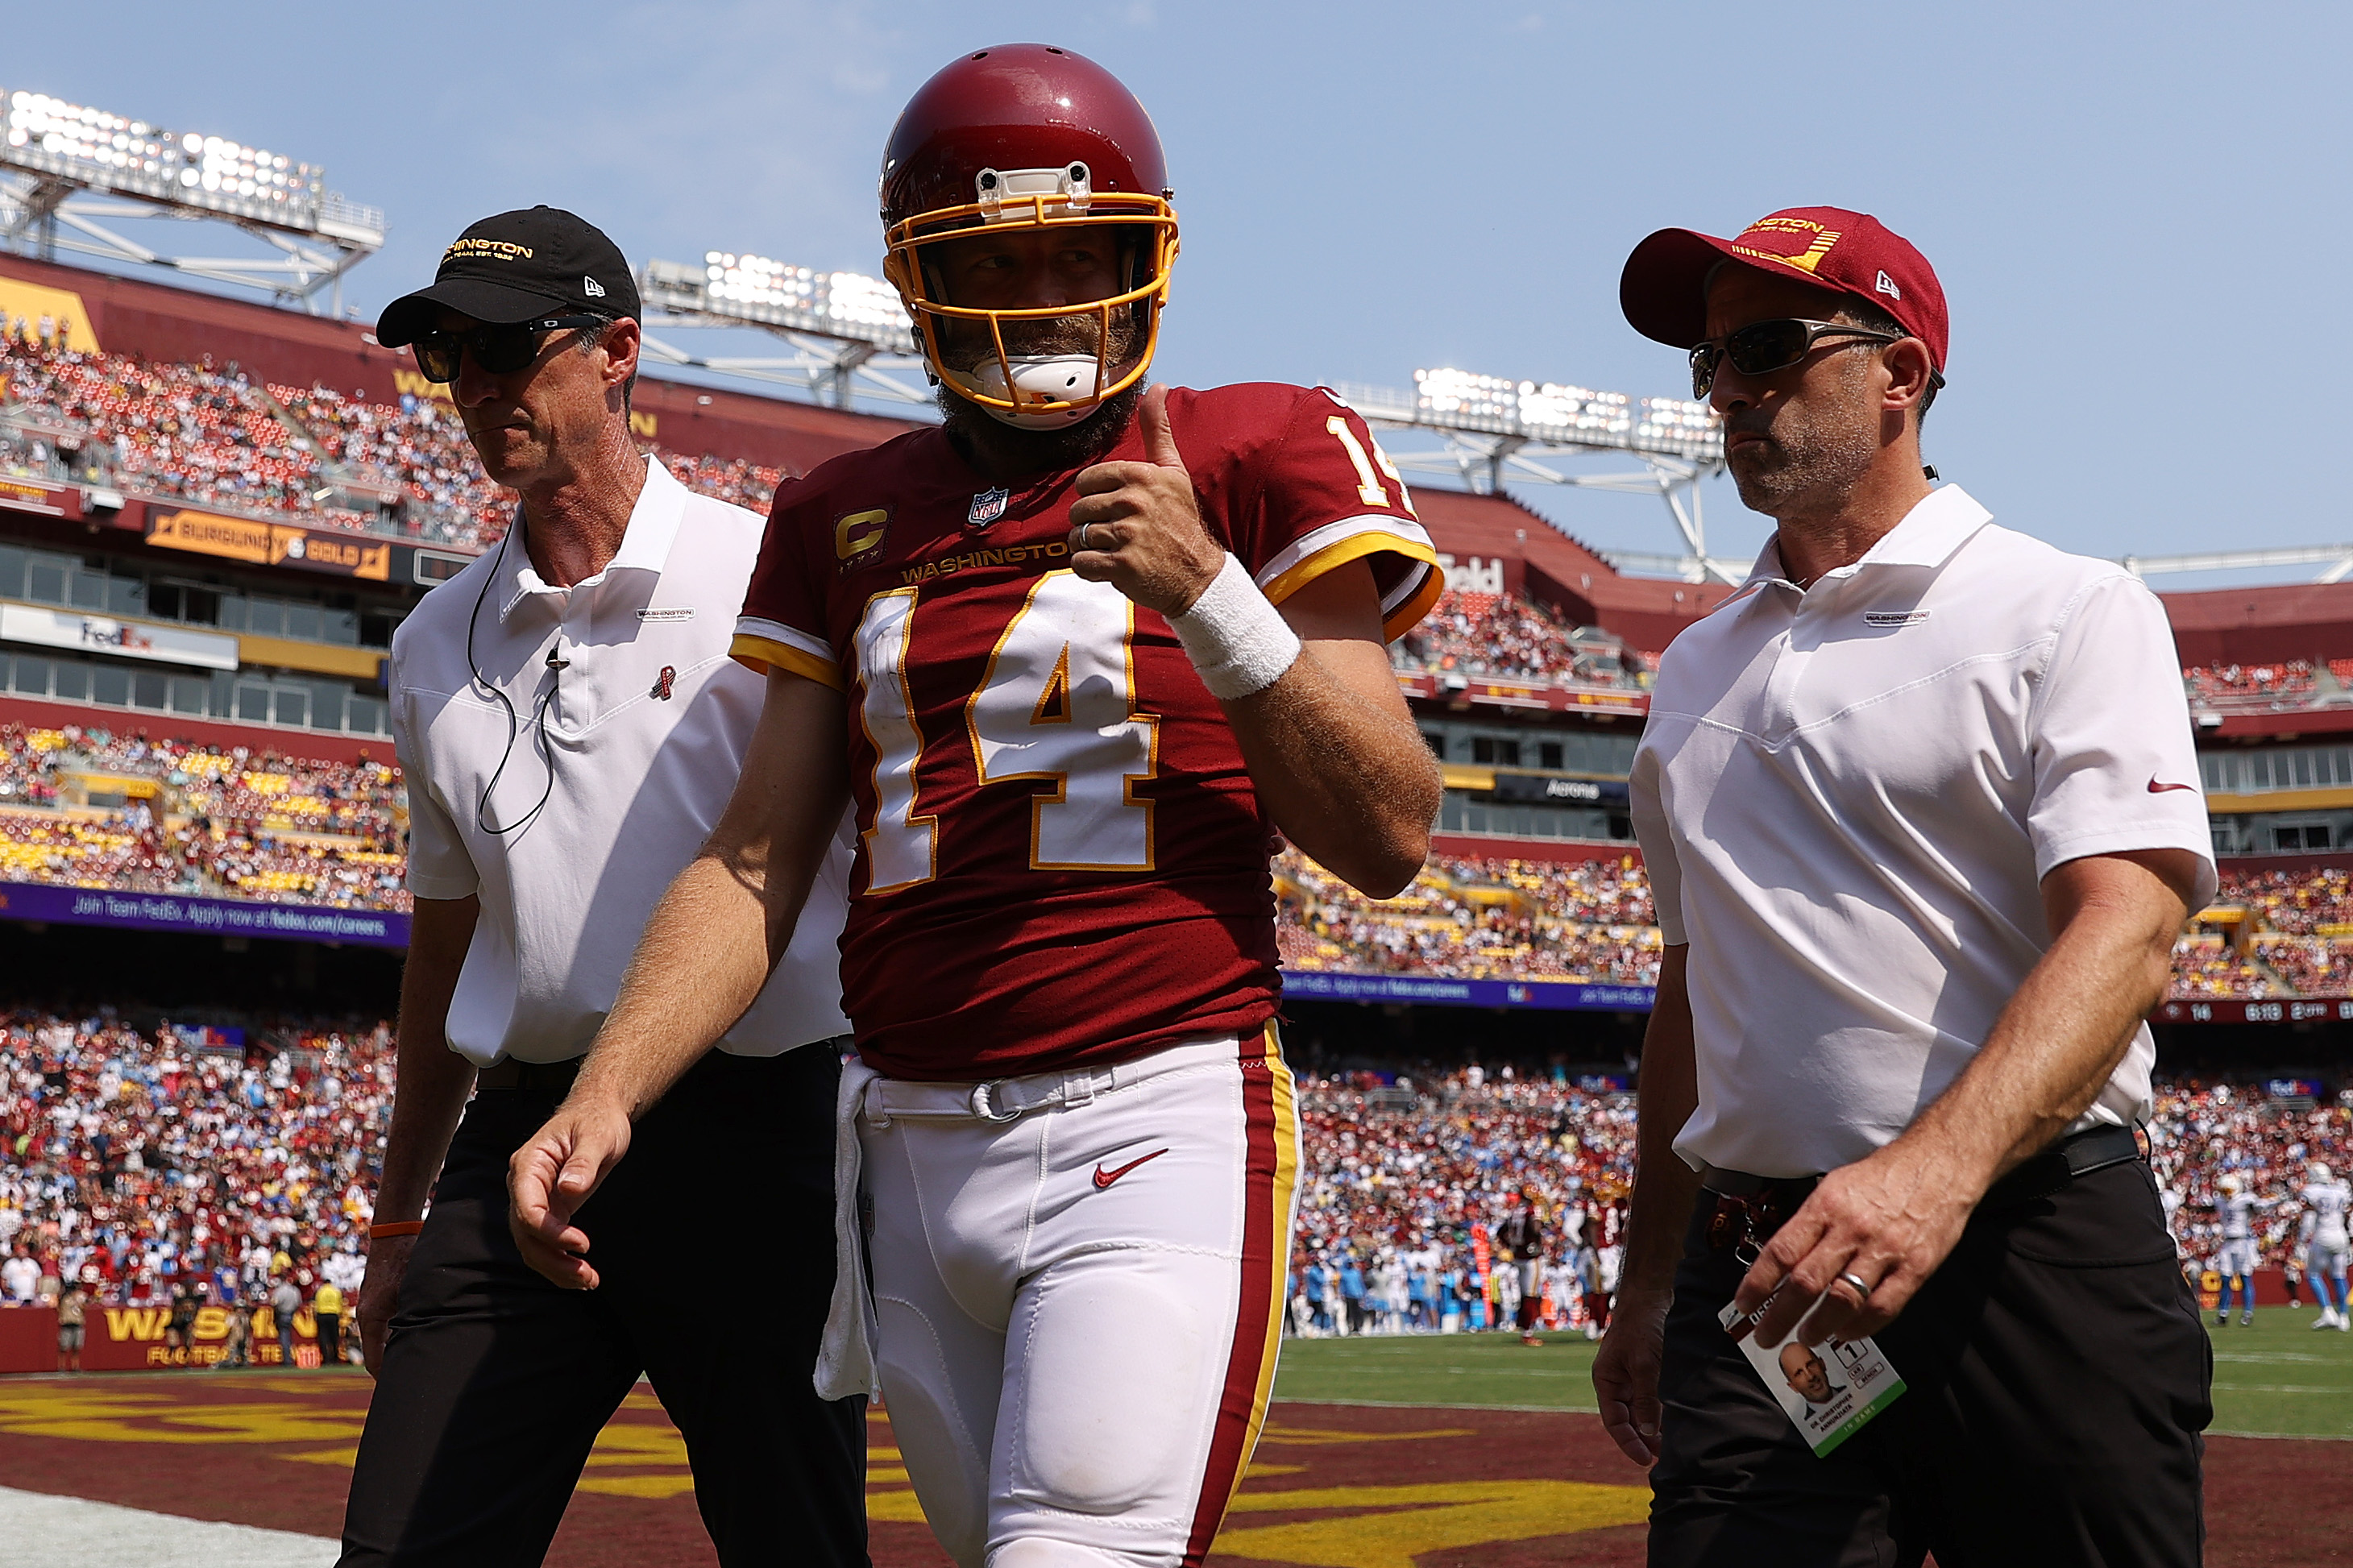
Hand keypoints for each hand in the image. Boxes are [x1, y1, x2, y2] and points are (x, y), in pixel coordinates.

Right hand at [355, 1234, 411, 1378]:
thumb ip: (420, 1314)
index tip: (400, 1392)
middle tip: (413, 1384)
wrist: (394, 1231)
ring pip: (385, 1340)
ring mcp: (373, 1308)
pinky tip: (418, 1339)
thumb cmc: (406, 1256)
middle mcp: (368, 1315)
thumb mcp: (416, 1288)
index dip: (388, 1378)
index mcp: (372, 1317)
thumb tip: (433, 1338)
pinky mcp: (380, 1300)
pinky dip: (399, 1336)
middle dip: (394, 1368)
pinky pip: (387, 1327)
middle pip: (379, 1354)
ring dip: (398, 1352)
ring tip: (417, 1366)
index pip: (375, 1361)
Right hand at [506, 1095, 632, 1289]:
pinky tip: (581, 1274)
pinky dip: (560, 1260)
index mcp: (528, 1164)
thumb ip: (583, 1162)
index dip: (550, 1232)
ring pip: (533, 1245)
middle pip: (526, 1234)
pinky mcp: (550, 1208)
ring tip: (588, 1282)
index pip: (527, 1209)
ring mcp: (535, 1199)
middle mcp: (524, 1186)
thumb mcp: (597, 1135)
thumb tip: (569, 1188)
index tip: (581, 1244)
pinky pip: (546, 1242)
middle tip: (586, 1276)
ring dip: (556, 1267)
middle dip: (553, 1260)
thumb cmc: (597, 1118)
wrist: (599, 1112)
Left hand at [1067, 383, 1225, 614]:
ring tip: (1115, 550)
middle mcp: (1133, 501)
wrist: (1200, 576)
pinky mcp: (1121, 565)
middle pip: (1078, 510)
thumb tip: (1159, 386)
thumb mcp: (1173, 471)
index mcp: (1140, 475)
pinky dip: (1090, 568)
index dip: (1095, 497)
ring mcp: (1127, 534)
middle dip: (1091, 524)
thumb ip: (1158, 430)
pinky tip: (1111, 567)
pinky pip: (1081, 562)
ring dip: (1090, 547)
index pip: (1085, 481)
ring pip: (1078, 536)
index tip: (1116, 508)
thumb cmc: (1182, 521)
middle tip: (1117, 533)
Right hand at [1592, 1293, 1668, 1465]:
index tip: (1646, 1460)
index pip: (1614, 1421)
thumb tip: (1649, 1433)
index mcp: (1606, 1381)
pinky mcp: (1649, 1371)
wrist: (1653, 1295)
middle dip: (1644, 1439)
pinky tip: (1678, 1421)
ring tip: (1675, 1444)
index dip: (1628, 1443)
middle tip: (1665, 1458)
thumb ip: (1646, 1398)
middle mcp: (1618, 1382)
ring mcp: (1633, 1377)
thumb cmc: (1642, 1325)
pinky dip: (1664, 1411)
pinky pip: (1654, 1398)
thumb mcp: (1644, 1364)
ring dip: (1656, 1427)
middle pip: (1628, 1419)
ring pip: (1642, 1411)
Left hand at [1729, 1135, 1985, 1349]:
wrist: (1940, 1163)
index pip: (1782, 1251)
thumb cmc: (1883, 1175)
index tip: (1743, 1304)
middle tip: (1765, 1337)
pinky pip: (1883, 1308)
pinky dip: (1860, 1327)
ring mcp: (1885, 1251)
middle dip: (1779, 1316)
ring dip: (1819, 1326)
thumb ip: (1812, 1223)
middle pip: (1806, 1282)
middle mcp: (1852, 1229)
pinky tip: (1845, 1333)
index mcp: (1826, 1206)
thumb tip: (1783, 1260)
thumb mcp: (1835, 1185)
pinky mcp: (1916, 1268)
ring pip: (1842, 1300)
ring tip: (1806, 1337)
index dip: (1758, 1283)